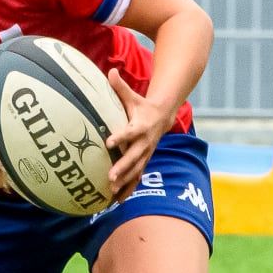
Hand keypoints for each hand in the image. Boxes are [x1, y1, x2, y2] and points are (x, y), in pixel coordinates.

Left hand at [104, 70, 176, 199]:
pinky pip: (137, 178)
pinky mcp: (145, 161)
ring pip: (136, 171)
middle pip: (133, 157)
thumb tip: (111, 71)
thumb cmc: (142, 105)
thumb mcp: (133, 96)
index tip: (108, 142)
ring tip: (111, 194)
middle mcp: (144, 143)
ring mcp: (146, 154)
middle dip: (122, 168)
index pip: (129, 132)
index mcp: (140, 126)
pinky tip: (118, 202)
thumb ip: (120, 87)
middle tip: (110, 177)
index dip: (120, 137)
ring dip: (125, 183)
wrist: (163, 116)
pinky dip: (129, 189)